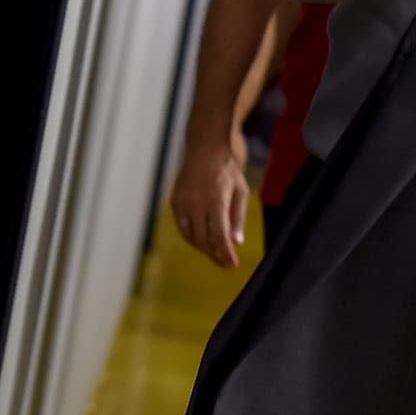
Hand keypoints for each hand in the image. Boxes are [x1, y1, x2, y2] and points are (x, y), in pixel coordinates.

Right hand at [171, 132, 249, 268]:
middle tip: (225, 264)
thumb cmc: (227, 170)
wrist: (205, 149)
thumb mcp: (240, 191)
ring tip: (215, 255)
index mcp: (215, 200)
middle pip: (204, 239)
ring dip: (203, 248)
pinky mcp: (175, 202)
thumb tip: (236, 242)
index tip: (232, 265)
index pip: (219, 235)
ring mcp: (183, 203)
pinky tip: (202, 242)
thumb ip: (238, 217)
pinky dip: (192, 237)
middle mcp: (196, 203)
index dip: (225, 253)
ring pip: (190, 236)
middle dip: (215, 255)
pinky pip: (182, 227)